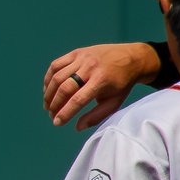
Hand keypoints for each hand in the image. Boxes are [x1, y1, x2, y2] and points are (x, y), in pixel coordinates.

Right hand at [43, 42, 161, 129]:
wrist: (132, 58)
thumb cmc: (122, 84)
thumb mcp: (114, 102)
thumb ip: (96, 116)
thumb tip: (77, 127)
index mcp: (102, 80)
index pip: (78, 99)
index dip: (65, 113)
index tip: (57, 123)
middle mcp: (91, 67)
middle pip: (65, 88)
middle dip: (54, 104)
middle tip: (52, 115)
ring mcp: (82, 57)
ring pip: (57, 76)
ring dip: (49, 93)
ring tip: (48, 105)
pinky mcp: (76, 52)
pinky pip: (56, 65)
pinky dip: (48, 79)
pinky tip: (48, 90)